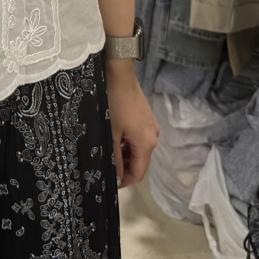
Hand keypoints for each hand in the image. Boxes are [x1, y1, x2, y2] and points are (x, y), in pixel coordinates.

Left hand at [104, 59, 159, 188]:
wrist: (120, 75)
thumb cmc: (114, 104)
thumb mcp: (111, 133)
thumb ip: (115, 156)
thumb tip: (117, 176)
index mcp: (147, 144)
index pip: (139, 173)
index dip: (125, 181)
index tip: (110, 183)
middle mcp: (154, 137)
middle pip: (140, 161)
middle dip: (124, 167)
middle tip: (105, 166)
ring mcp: (151, 126)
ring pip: (138, 149)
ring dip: (124, 154)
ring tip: (106, 151)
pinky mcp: (146, 117)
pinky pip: (138, 137)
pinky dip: (127, 142)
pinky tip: (113, 137)